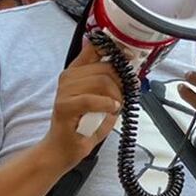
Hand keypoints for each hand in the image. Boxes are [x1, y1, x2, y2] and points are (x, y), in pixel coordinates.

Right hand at [39, 40, 122, 170]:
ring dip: (115, 96)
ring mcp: (64, 91)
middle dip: (121, 83)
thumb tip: (130, 70)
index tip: (129, 56)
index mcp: (77, 71)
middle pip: (105, 67)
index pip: (94, 48)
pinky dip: (106, 105)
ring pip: (102, 82)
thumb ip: (112, 82)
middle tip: (122, 98)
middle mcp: (69, 77)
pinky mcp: (64, 106)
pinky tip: (110, 109)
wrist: (66, 148)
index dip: (114, 49)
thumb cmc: (85, 124)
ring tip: (113, 108)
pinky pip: (91, 99)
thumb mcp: (104, 99)